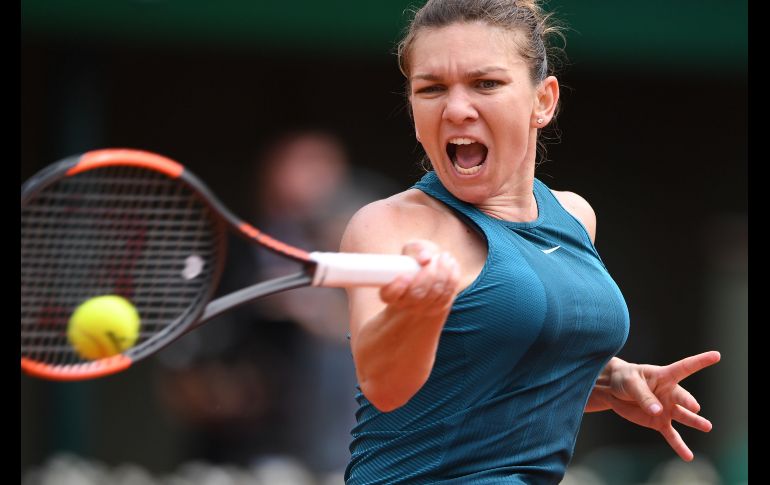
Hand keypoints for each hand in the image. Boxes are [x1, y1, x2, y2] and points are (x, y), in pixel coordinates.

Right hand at [379, 239, 459, 316]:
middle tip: (431, 259)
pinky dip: (452, 277)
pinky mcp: (440, 307)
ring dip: (442, 273)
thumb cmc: (416, 261)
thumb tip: (426, 258)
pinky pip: (449, 293)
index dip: (397, 288)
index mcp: (391, 293)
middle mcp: (405, 304)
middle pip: (417, 294)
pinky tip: (451, 264)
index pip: (389, 296)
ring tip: (444, 256)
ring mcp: (423, 308)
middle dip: (427, 275)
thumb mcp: (412, 251)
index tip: (405, 276)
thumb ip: (417, 249)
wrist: (428, 277)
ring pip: (435, 294)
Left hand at [587, 351, 720, 460]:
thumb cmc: (625, 379)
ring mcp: (666, 409)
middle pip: (682, 397)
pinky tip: (688, 456)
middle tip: (694, 407)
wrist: (613, 390)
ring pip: (683, 416)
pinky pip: (672, 436)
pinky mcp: (658, 422)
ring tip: (707, 426)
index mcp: (665, 376)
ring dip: (694, 422)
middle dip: (688, 402)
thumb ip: (644, 396)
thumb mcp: (631, 383)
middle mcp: (670, 393)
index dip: (700, 361)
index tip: (716, 355)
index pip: (685, 367)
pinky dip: (679, 446)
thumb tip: (658, 411)